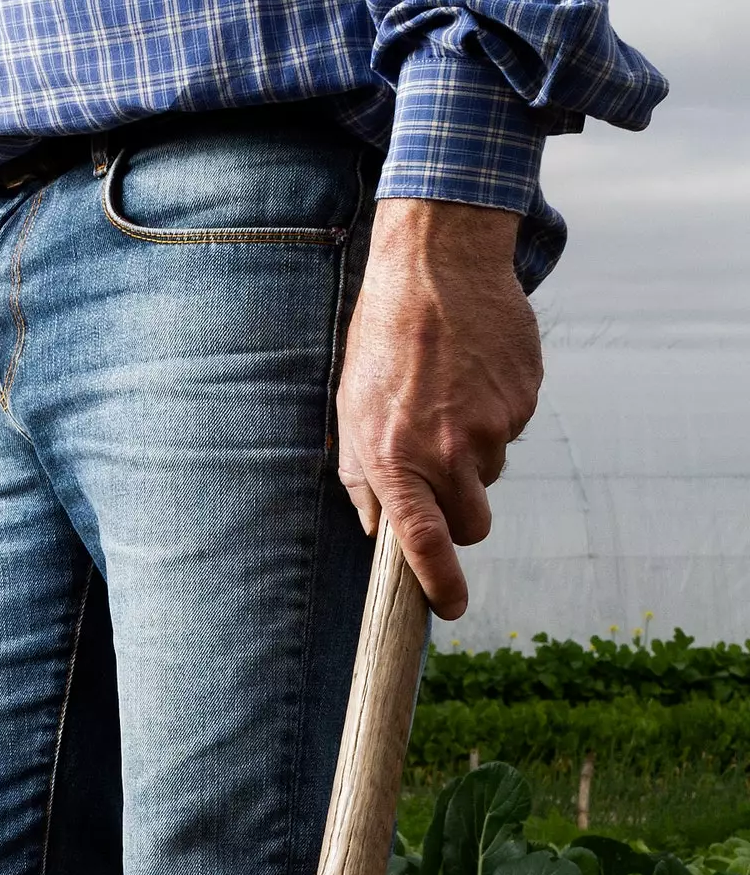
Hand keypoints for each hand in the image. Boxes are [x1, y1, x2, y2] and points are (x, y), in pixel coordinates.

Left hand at [336, 199, 542, 620]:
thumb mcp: (350, 412)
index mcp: (399, 460)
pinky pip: (511, 431)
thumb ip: (364, 479)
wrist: (437, 265)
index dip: (440, 586)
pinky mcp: (524, 398)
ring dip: (472, 456)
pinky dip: (493, 416)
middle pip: (474, 524)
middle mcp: (450, 451)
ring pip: (492, 475)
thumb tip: (378, 531)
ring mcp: (494, 426)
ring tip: (446, 401)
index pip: (425, 544)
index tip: (449, 610)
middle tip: (439, 475)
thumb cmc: (383, 342)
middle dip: (460, 514)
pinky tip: (470, 377)